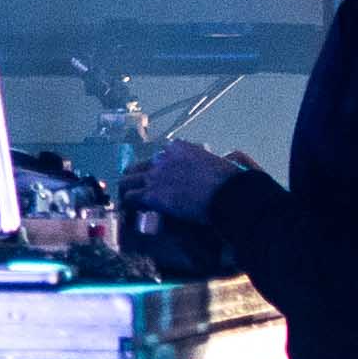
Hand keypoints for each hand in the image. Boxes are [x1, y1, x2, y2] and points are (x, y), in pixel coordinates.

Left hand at [124, 137, 250, 225]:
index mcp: (178, 147)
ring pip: (127, 180)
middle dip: (137, 177)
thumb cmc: (230, 180)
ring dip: (127, 190)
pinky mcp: (151, 194)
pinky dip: (129, 204)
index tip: (164, 179)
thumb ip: (207, 161)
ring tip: (129, 201)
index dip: (160, 169)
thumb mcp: (217, 161)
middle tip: (139, 189)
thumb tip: (217, 161)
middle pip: (139, 166)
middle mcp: (162, 158)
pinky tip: (131, 211)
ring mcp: (154, 175)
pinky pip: (130, 198)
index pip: (160, 155)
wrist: (226, 193)